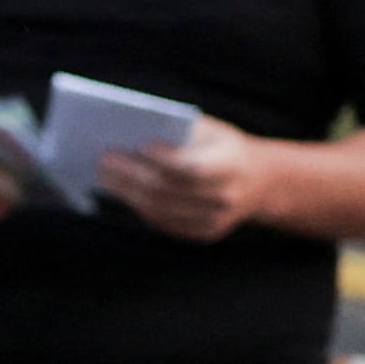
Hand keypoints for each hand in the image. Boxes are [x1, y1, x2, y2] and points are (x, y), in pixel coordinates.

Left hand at [99, 116, 271, 240]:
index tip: (138, 144)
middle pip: (169, 190)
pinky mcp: (205, 233)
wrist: (260, 181)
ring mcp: (217, 220)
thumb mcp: (212, 131)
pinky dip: (140, 207)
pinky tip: (123, 192)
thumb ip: (180, 131)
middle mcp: (227, 196)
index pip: (191, 167)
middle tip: (104, 159)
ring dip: (128, 193)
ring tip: (105, 175)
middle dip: (132, 174)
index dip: (163, 159)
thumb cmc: (223, 147)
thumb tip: (132, 132)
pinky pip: (165, 222)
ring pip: (162, 209)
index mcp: (233, 165)